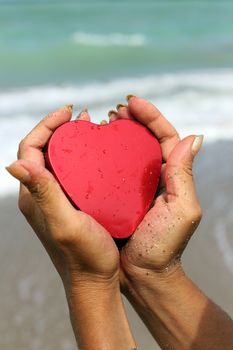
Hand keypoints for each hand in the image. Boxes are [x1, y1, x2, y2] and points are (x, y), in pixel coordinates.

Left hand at [6, 106, 118, 285]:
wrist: (94, 282)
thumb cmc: (84, 257)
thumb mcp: (65, 224)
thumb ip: (43, 194)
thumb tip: (14, 163)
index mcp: (34, 196)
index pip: (29, 149)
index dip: (45, 125)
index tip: (67, 111)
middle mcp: (40, 195)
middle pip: (42, 151)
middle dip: (58, 129)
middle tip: (81, 117)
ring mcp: (54, 200)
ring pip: (56, 161)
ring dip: (69, 141)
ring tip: (88, 128)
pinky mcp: (68, 205)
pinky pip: (69, 173)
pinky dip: (80, 158)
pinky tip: (96, 155)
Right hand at [109, 97, 232, 349]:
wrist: (144, 274)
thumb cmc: (165, 246)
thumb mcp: (182, 211)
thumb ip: (185, 175)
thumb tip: (193, 137)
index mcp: (173, 176)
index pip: (165, 136)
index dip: (151, 116)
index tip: (132, 102)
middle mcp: (156, 176)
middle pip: (145, 138)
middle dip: (133, 120)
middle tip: (116, 110)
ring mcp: (136, 185)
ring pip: (128, 151)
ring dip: (118, 132)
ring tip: (105, 121)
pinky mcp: (119, 196)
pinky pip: (112, 170)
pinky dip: (104, 155)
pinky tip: (94, 148)